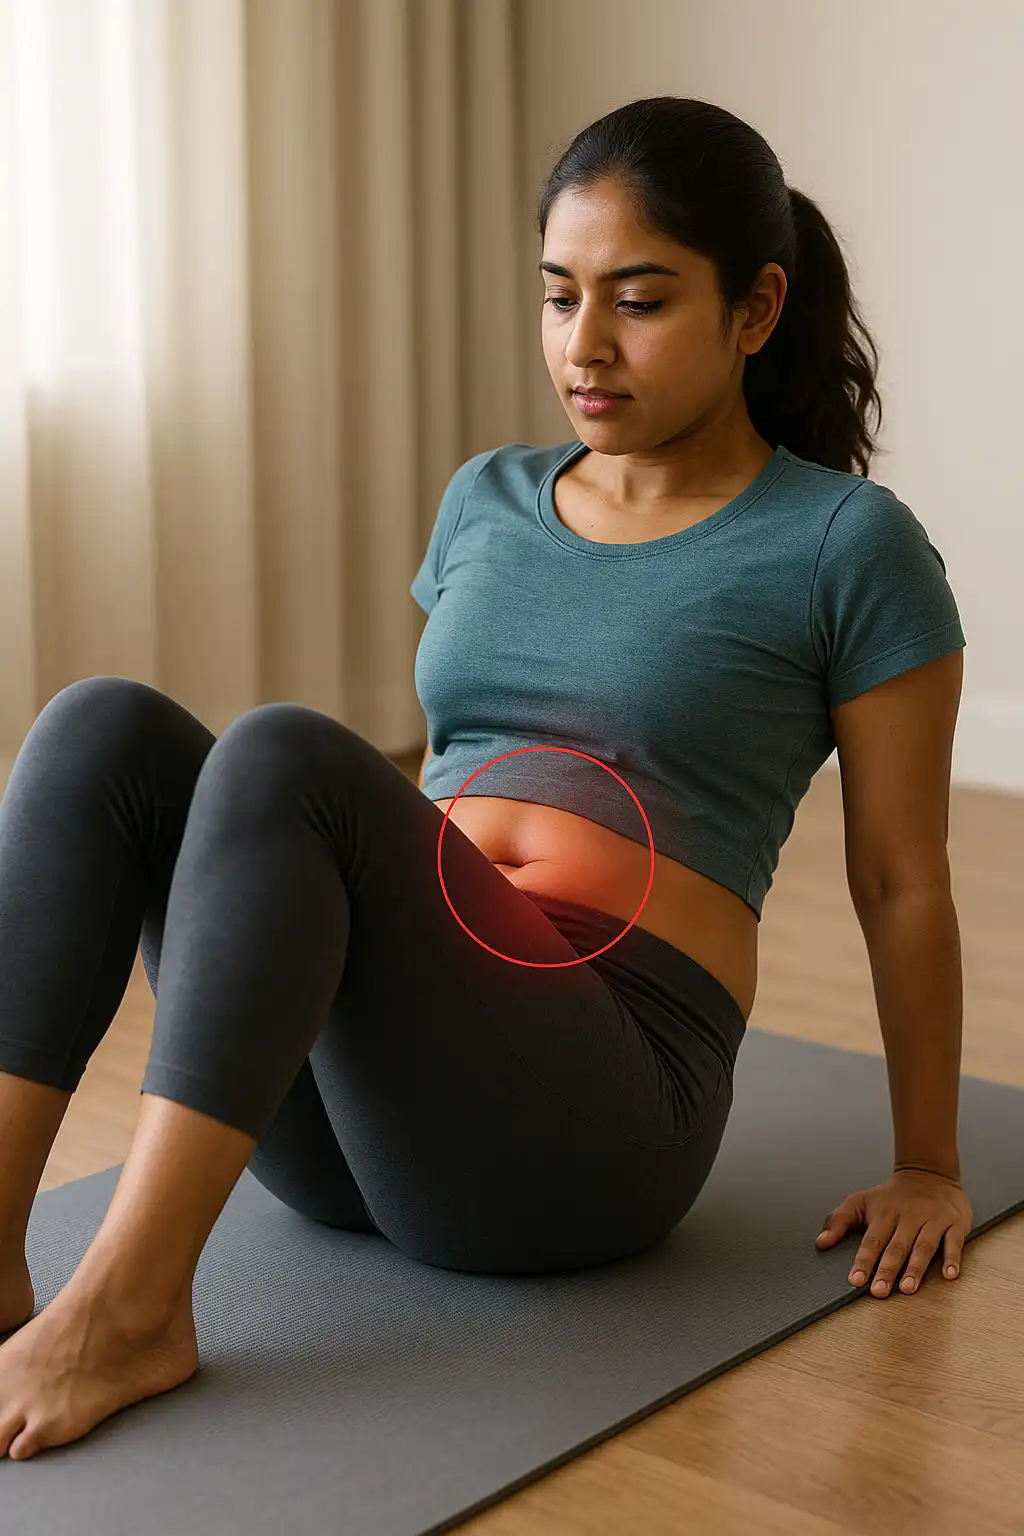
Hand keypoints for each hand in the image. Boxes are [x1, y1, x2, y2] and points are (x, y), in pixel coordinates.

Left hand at [814, 1167, 972, 1297]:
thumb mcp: (861, 1201)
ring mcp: (932, 1220)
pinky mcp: (954, 1223)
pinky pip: (954, 1242)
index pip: (872, 1240)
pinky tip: (949, 1275)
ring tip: (907, 1288)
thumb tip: (820, 1242)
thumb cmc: (891, 1195)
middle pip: (896, 1246)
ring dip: (915, 1268)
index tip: (855, 1280)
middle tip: (879, 1291)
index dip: (863, 1261)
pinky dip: (952, 1258)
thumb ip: (839, 1221)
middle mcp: (907, 1217)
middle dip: (887, 1270)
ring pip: (923, 1246)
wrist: (928, 1172)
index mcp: (884, 1214)